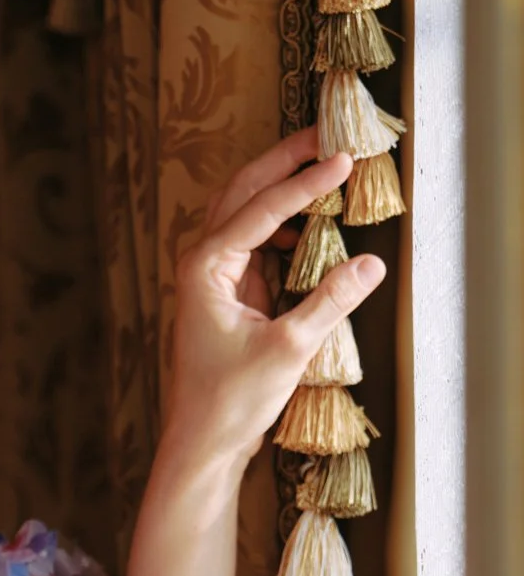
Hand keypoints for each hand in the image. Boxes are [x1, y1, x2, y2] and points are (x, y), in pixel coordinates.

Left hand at [162, 131, 388, 475]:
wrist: (202, 441)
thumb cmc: (231, 400)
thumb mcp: (289, 350)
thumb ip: (330, 302)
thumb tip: (373, 264)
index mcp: (205, 268)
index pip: (261, 208)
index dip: (305, 181)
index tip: (345, 157)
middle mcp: (201, 262)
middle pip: (242, 191)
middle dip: (284, 161)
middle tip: (327, 134)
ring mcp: (210, 275)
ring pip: (244, 211)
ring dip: (280, 186)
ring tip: (323, 166)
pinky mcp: (224, 291)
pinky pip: (252, 240)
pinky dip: (280, 224)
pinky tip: (309, 231)